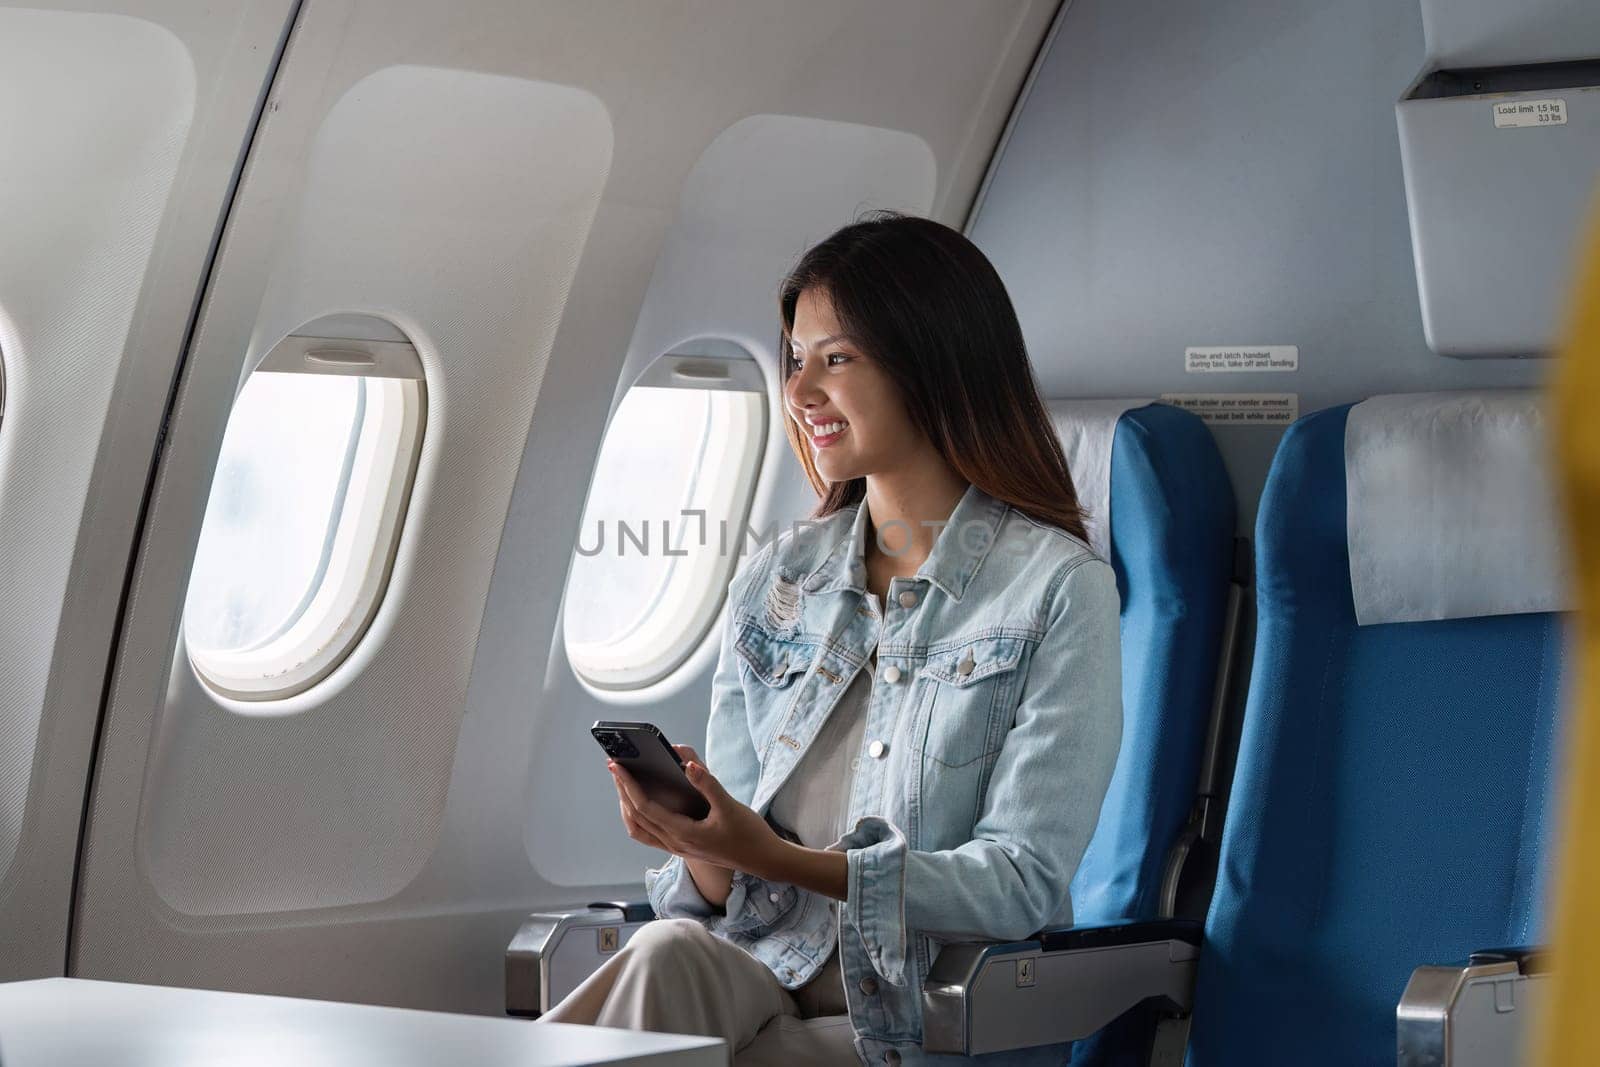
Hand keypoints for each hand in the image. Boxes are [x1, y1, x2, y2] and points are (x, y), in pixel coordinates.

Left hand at [609, 745, 785, 878]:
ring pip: (640, 829)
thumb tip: (687, 764)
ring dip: (627, 807)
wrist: (763, 859)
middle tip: (615, 768)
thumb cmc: (748, 834)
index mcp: (683, 833)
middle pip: (636, 817)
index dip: (628, 786)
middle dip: (622, 791)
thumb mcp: (729, 806)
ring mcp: (678, 848)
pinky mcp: (683, 847)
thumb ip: (707, 784)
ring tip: (624, 784)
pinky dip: (640, 818)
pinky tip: (643, 803)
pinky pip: (651, 834)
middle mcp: (675, 844)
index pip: (644, 808)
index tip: (618, 767)